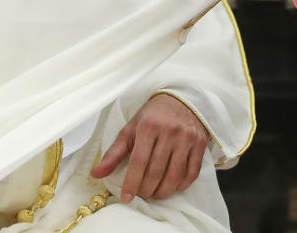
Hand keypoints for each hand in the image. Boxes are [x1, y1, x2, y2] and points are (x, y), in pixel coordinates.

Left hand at [91, 94, 209, 202]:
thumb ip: (113, 153)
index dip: (132, 183)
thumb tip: (96, 174)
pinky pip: (192, 171)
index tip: (126, 197)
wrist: (181, 99)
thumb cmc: (152, 116)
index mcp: (149, 126)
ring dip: (163, 191)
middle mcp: (170, 131)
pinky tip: (173, 187)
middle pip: (156, 171)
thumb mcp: (130, 129)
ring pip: (175, 174)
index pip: (138, 162)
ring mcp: (187, 137)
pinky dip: (182, 184)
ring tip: (155, 194)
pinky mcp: (200, 142)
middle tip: (141, 195)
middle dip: (146, 189)